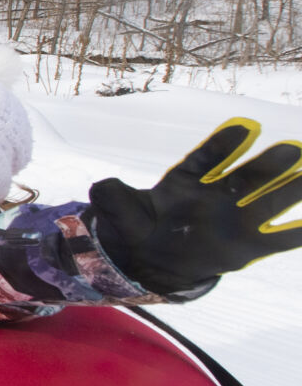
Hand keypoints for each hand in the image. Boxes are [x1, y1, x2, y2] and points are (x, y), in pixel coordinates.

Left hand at [90, 119, 301, 295]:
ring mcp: (233, 218)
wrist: (150, 258)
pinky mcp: (246, 246)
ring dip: (290, 188)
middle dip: (270, 165)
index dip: (224, 145)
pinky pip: (276, 239)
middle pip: (246, 177)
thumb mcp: (119, 211)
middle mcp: (215, 195)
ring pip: (266, 200)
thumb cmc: (138, 226)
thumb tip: (103, 185)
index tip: (246, 127)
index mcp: (185, 181)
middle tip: (295, 149)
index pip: (205, 159)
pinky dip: (296, 232)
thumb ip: (112, 196)